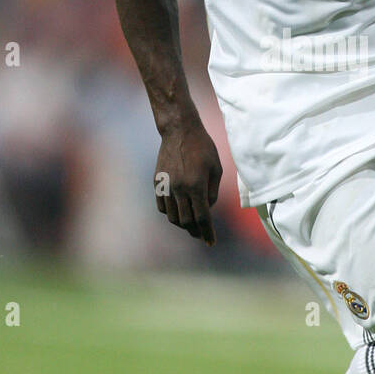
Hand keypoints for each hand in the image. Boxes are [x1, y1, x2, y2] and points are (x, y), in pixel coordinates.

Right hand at [154, 120, 222, 244]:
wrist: (179, 131)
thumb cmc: (203, 148)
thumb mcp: (217, 169)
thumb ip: (213, 193)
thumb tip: (207, 210)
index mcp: (196, 186)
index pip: (202, 218)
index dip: (207, 233)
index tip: (211, 242)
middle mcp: (179, 189)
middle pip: (186, 221)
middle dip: (195, 231)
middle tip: (202, 235)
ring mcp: (166, 186)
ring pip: (172, 216)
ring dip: (182, 224)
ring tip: (191, 224)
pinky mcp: (157, 182)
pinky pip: (162, 206)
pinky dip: (170, 213)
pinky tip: (178, 211)